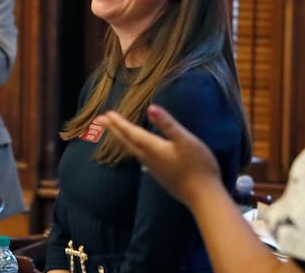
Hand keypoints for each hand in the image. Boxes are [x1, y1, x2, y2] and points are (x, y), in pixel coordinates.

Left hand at [98, 105, 220, 206]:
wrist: (203, 196)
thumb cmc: (197, 165)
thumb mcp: (185, 140)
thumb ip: (167, 124)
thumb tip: (151, 107)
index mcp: (153, 148)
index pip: (131, 133)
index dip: (119, 123)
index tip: (105, 114)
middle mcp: (149, 158)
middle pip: (127, 142)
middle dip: (114, 130)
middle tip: (100, 120)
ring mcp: (154, 169)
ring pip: (132, 150)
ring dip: (122, 139)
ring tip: (116, 132)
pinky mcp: (161, 175)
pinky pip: (140, 157)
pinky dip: (133, 148)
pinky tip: (138, 150)